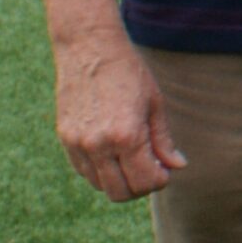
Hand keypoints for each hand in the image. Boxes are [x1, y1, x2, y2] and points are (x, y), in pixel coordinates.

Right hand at [53, 31, 184, 202]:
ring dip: (119, 180)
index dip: (160, 181)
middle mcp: (98, 145)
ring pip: (100, 185)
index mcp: (126, 136)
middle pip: (120, 192)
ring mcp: (77, 144)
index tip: (165, 170)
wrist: (90, 49)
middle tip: (151, 169)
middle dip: (140, 187)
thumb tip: (177, 167)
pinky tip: (114, 152)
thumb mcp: (155, 104)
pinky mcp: (64, 138)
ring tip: (133, 159)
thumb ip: (164, 140)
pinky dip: (100, 170)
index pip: (144, 182)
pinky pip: (83, 170)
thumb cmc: (129, 73)